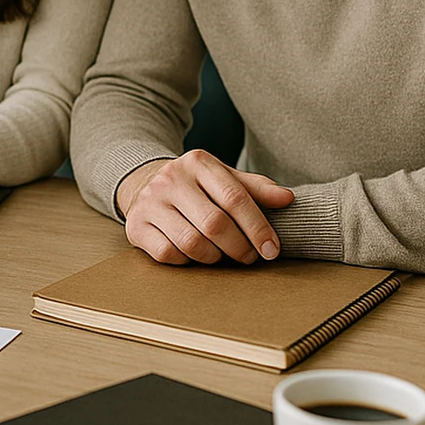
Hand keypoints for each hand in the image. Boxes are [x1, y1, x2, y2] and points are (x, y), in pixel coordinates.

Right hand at [116, 150, 294, 265]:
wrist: (144, 184)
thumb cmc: (196, 187)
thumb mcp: (224, 178)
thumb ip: (255, 188)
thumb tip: (288, 199)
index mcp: (197, 162)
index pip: (234, 197)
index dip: (258, 227)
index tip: (272, 249)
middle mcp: (170, 178)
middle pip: (214, 224)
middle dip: (239, 247)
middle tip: (250, 257)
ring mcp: (149, 202)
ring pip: (192, 243)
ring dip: (214, 257)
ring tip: (221, 255)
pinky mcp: (136, 225)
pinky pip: (168, 253)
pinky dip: (187, 261)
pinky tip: (193, 254)